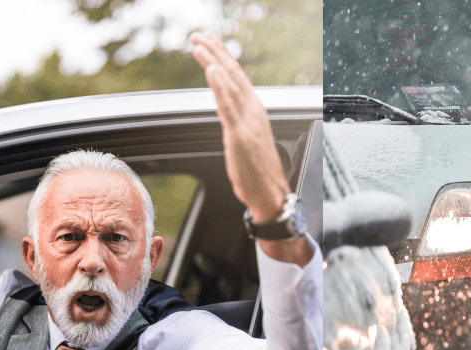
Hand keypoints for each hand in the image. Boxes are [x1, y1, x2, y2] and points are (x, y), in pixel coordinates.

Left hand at [189, 32, 289, 223]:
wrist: (271, 195)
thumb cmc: (258, 174)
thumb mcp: (246, 141)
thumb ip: (236, 122)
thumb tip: (226, 112)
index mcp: (254, 111)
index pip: (237, 78)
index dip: (222, 58)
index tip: (209, 42)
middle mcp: (253, 111)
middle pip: (233, 74)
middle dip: (215, 51)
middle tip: (199, 34)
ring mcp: (247, 121)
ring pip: (229, 84)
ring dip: (214, 61)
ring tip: (200, 44)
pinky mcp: (240, 134)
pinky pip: (228, 105)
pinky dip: (220, 85)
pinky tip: (212, 70)